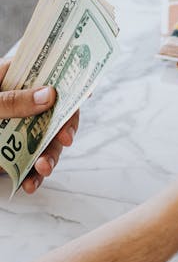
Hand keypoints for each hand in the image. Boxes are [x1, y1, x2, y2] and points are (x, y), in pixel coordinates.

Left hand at [0, 59, 79, 193]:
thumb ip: (12, 101)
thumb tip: (50, 94)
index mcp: (9, 80)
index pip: (47, 77)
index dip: (69, 83)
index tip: (85, 93)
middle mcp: (17, 104)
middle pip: (54, 115)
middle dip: (61, 131)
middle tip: (65, 141)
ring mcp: (13, 129)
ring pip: (43, 143)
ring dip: (48, 158)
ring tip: (43, 170)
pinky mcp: (6, 153)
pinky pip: (27, 164)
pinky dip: (31, 176)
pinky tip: (29, 185)